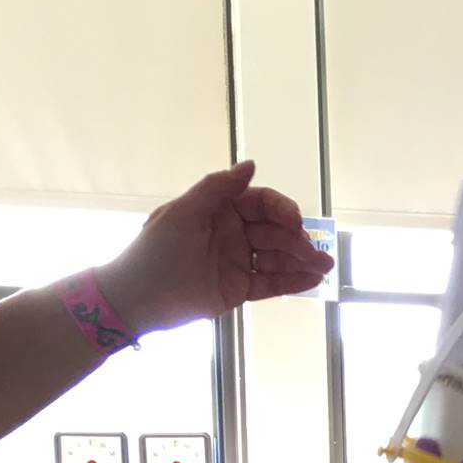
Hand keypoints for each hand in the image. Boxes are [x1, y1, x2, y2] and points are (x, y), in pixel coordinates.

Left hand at [97, 161, 333, 334]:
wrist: (137, 298)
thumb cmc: (156, 251)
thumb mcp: (184, 213)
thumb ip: (217, 188)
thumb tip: (250, 164)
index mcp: (219, 209)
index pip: (259, 203)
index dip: (280, 209)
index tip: (294, 221)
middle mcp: (232, 232)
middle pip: (274, 231)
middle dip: (297, 239)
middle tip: (315, 252)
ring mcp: (237, 261)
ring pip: (277, 258)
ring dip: (302, 261)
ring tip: (325, 268)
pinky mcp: (240, 288)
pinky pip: (271, 283)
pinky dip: (293, 282)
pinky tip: (313, 281)